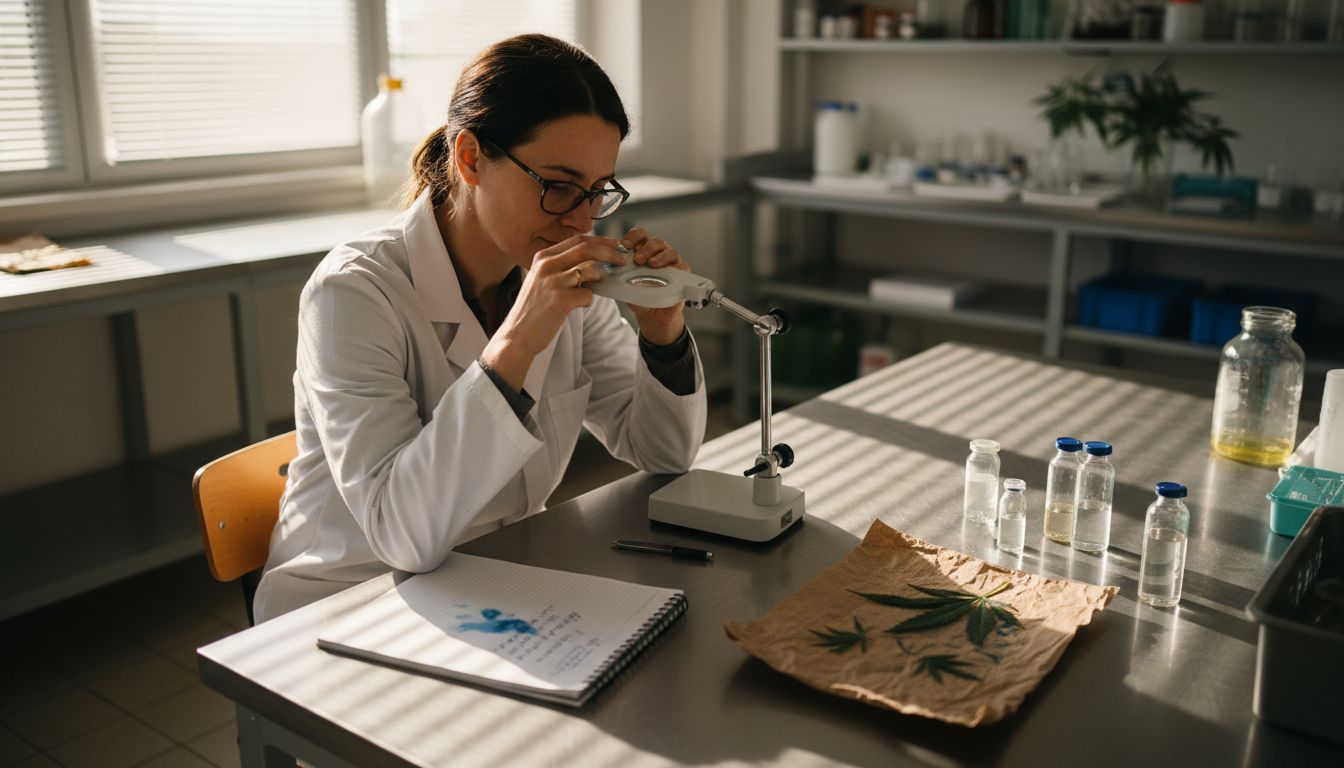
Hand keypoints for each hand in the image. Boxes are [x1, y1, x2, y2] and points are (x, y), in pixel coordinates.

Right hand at [481, 235, 625, 389]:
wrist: (518, 334)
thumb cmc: (534, 308)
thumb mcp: (542, 279)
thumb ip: (561, 266)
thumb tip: (592, 260)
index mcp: (543, 257)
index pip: (577, 240)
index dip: (600, 240)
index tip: (614, 245)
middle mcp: (547, 265)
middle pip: (587, 248)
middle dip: (609, 252)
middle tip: (621, 260)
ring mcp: (553, 282)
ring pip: (590, 269)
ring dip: (600, 277)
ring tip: (597, 286)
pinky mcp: (560, 300)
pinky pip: (589, 294)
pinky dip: (589, 300)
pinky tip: (580, 305)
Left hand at [621, 227, 688, 345]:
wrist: (651, 315)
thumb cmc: (638, 296)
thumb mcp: (625, 286)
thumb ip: (618, 277)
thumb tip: (605, 273)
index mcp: (643, 250)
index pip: (640, 235)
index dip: (633, 237)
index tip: (624, 245)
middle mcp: (659, 253)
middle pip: (656, 242)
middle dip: (646, 248)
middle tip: (638, 259)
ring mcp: (672, 263)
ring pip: (670, 252)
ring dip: (660, 256)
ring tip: (652, 264)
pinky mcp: (682, 275)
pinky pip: (683, 267)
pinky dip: (678, 268)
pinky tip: (670, 273)